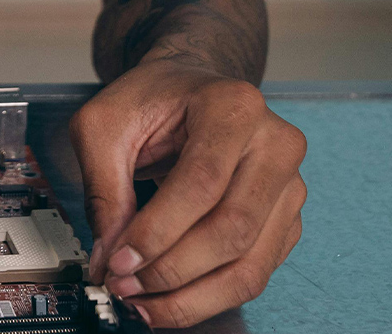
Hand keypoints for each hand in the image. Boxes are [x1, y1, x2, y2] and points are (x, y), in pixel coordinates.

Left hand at [69, 59, 305, 327]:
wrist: (187, 86)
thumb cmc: (150, 98)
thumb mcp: (103, 123)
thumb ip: (103, 186)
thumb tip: (108, 258)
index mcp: (233, 105)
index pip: (201, 182)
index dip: (158, 231)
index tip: (119, 261)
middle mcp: (275, 143)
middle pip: (232, 229)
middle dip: (172, 270)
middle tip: (124, 286)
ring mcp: (289, 184)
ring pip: (249, 264)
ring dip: (192, 297)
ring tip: (142, 304)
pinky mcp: (287, 218)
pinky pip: (255, 273)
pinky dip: (210, 296)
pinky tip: (169, 299)